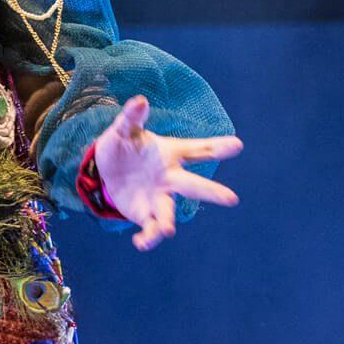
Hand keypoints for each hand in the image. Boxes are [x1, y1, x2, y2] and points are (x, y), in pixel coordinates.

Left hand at [92, 94, 242, 251]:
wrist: (106, 169)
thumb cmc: (123, 145)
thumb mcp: (124, 129)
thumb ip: (132, 117)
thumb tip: (140, 101)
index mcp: (172, 154)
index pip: (199, 150)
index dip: (218, 147)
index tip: (237, 145)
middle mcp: (171, 178)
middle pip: (194, 186)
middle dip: (212, 192)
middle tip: (231, 199)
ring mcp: (160, 198)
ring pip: (169, 212)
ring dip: (169, 222)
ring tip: (168, 230)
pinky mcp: (146, 215)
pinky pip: (151, 229)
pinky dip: (148, 238)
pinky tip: (140, 242)